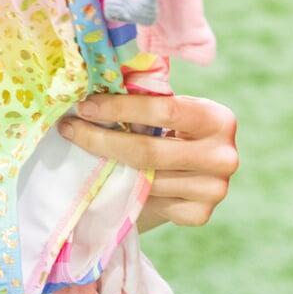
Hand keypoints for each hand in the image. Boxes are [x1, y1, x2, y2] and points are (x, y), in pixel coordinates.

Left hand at [57, 93, 238, 231]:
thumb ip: (144, 96)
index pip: (165, 111)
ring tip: (81, 150)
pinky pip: (151, 201)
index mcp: (219, 119)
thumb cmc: (171, 131)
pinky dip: (126, 189)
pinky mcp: (199, 215)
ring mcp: (214, 190)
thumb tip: (93, 78)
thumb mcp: (166, 110)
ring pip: (144, 179)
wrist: (190, 173)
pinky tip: (111, 177)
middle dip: (99, 138)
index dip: (120, 108)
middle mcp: (224, 156)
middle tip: (68, 128)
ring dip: (106, 166)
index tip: (85, 106)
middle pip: (148, 151)